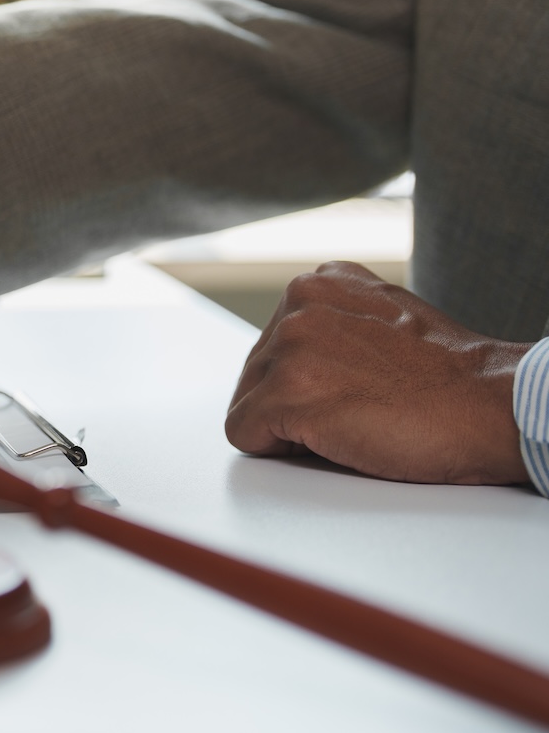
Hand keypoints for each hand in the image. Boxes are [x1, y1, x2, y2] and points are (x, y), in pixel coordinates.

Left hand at [223, 262, 528, 483]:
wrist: (490, 406)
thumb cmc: (448, 377)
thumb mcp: (381, 319)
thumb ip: (331, 323)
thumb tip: (292, 354)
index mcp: (320, 282)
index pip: (271, 343)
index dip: (305, 379)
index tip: (346, 388)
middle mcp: (298, 303)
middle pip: (254, 373)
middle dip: (292, 401)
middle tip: (355, 410)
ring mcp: (289, 346)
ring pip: (247, 403)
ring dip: (289, 426)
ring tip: (351, 422)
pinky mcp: (287, 392)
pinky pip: (243, 434)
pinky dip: (277, 450)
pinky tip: (331, 440)